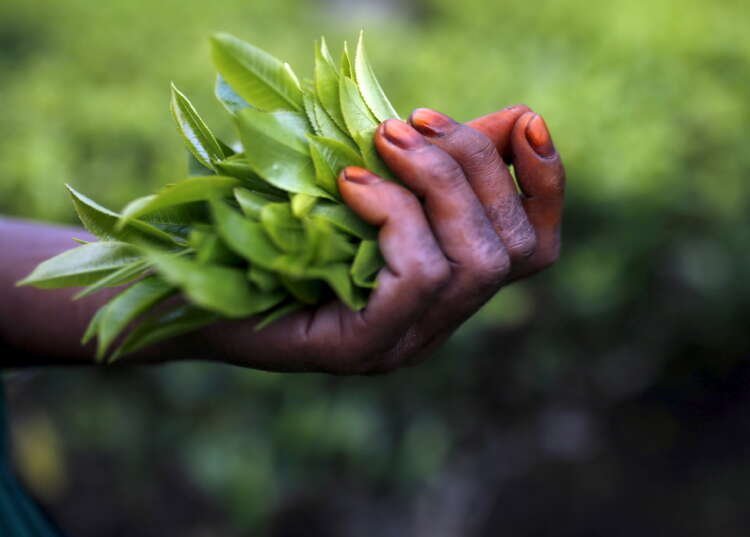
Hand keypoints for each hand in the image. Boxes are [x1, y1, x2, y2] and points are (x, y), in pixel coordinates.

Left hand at [199, 105, 564, 373]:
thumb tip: (510, 120)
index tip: (525, 119)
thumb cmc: (279, 231)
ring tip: (383, 140)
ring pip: (476, 262)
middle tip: (409, 123)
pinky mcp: (361, 350)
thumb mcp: (370, 186)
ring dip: (436, 183)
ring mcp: (403, 344)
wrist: (195, 285)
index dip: (546, 184)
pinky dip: (396, 215)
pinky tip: (352, 186)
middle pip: (511, 249)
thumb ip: (435, 167)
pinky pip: (420, 277)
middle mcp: (437, 326)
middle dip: (474, 167)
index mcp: (447, 289)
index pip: (535, 249)